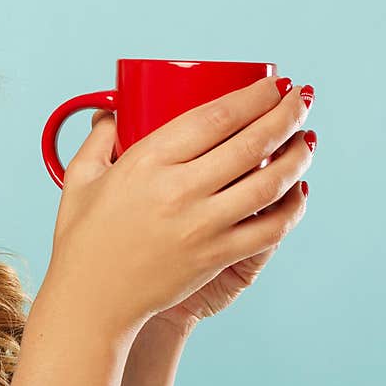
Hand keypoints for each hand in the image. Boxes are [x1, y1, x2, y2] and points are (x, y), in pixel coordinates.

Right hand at [45, 75, 312, 334]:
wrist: (91, 301)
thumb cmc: (82, 241)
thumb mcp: (79, 181)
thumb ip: (98, 141)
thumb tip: (110, 114)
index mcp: (146, 163)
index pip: (215, 117)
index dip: (254, 96)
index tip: (271, 84)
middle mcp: (179, 190)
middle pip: (252, 142)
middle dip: (286, 114)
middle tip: (299, 100)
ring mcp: (202, 226)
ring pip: (269, 183)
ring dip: (297, 157)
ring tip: (306, 141)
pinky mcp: (216, 256)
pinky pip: (270, 229)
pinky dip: (292, 208)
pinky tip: (298, 192)